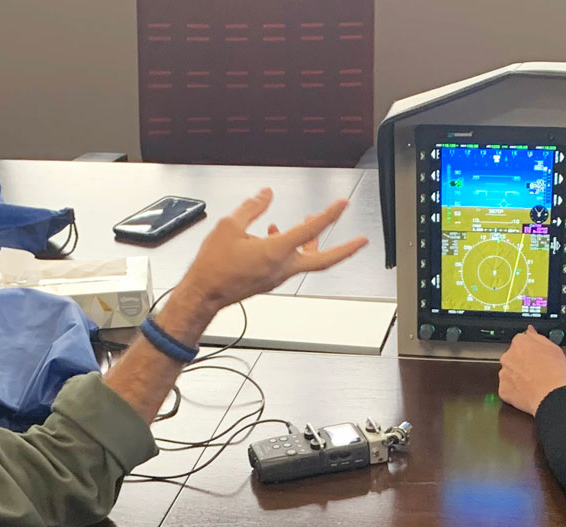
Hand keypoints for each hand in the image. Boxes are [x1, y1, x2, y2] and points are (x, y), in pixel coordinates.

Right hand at [175, 189, 368, 312]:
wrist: (204, 293)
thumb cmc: (213, 266)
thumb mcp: (229, 226)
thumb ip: (252, 208)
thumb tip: (266, 195)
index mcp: (276, 252)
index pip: (311, 230)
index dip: (329, 215)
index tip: (341, 205)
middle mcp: (282, 267)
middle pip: (324, 259)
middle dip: (345, 249)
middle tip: (361, 241)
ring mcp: (278, 276)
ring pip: (307, 260)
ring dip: (314, 242)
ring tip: (311, 222)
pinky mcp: (271, 281)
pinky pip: (290, 263)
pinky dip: (292, 248)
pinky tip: (276, 234)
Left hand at [497, 326, 565, 415]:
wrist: (551, 396)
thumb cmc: (554, 373)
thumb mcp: (553, 348)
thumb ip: (537, 337)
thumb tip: (530, 331)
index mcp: (519, 344)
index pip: (520, 341)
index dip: (530, 349)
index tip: (535, 355)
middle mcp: (508, 357)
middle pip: (513, 356)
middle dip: (522, 362)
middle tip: (537, 370)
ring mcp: (504, 374)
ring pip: (509, 372)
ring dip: (518, 376)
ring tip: (533, 382)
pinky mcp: (503, 390)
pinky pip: (507, 387)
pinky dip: (515, 389)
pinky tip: (527, 391)